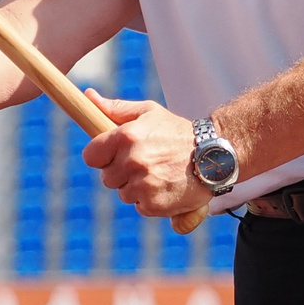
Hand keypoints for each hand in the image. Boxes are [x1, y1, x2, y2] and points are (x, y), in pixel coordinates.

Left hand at [83, 92, 210, 216]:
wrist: (214, 154)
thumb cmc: (176, 132)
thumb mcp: (148, 113)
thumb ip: (116, 109)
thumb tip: (89, 97)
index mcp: (126, 136)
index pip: (91, 156)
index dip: (101, 156)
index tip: (113, 156)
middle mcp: (132, 161)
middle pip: (107, 178)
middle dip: (121, 173)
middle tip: (144, 163)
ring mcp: (143, 184)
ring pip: (123, 194)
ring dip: (136, 188)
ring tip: (158, 174)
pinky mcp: (154, 204)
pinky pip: (140, 207)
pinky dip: (151, 201)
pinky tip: (165, 187)